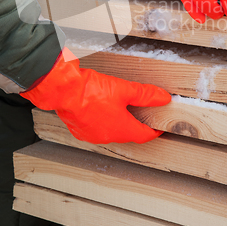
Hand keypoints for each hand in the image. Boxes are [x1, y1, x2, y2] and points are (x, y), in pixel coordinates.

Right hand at [20, 47, 170, 143]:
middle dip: (134, 125)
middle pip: (126, 133)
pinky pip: (95, 128)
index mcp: (121, 129)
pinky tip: (100, 109)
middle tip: (141, 115)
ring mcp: (91, 135)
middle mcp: (106, 136)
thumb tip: (163, 97)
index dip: (153, 132)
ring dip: (116, 123)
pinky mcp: (78, 130)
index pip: (143, 135)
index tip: (158, 129)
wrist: (64, 90)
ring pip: (110, 131)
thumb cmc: (90, 91)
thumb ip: (145, 94)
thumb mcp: (124, 89)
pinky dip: (101, 121)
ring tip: (119, 109)